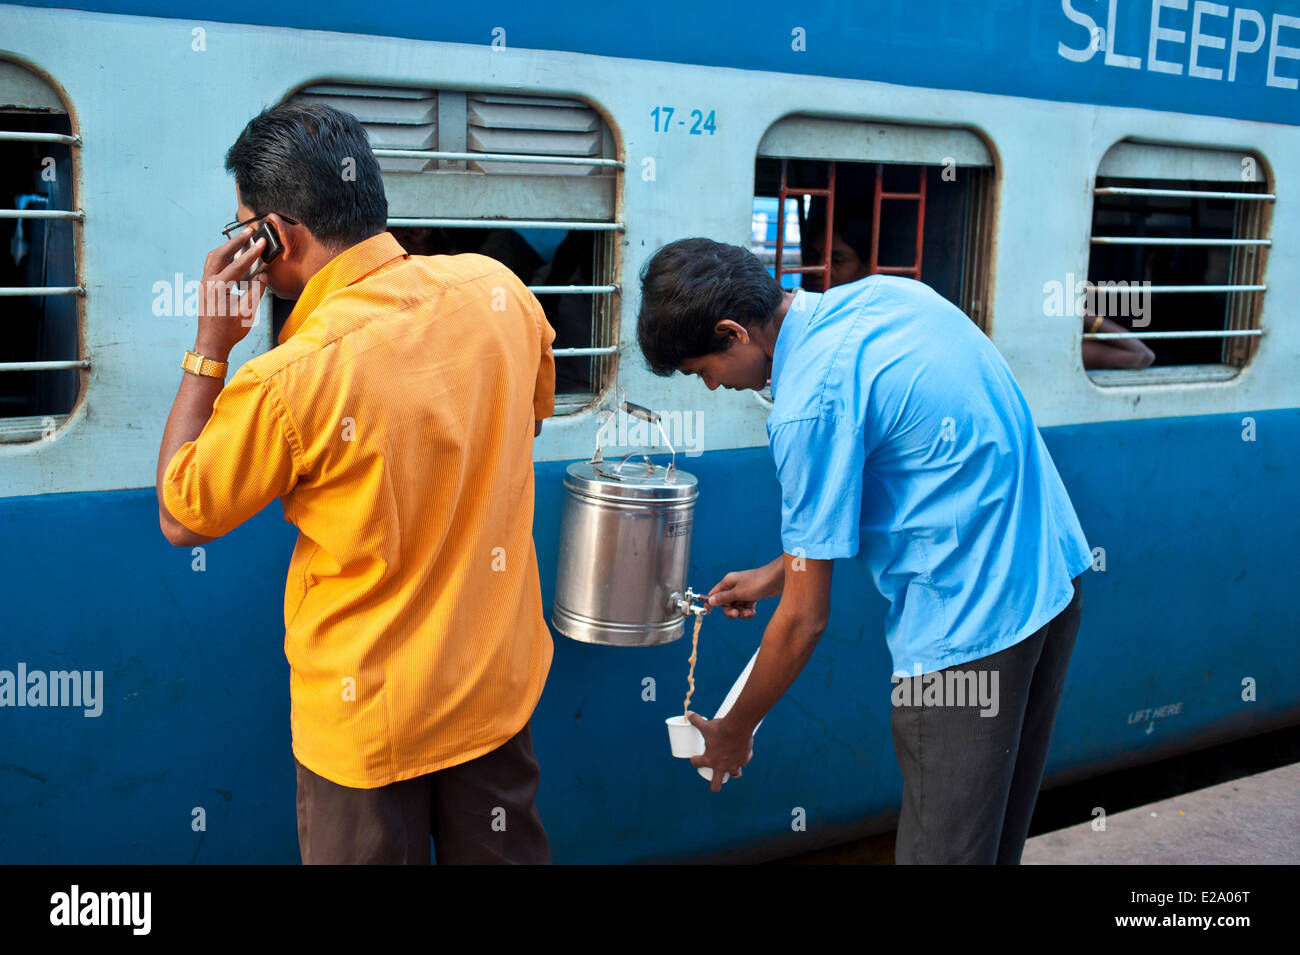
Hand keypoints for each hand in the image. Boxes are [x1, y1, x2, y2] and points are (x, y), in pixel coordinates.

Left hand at [194, 227, 268, 359]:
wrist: (211, 344)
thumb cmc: (229, 331)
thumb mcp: (247, 312)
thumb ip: (255, 291)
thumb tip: (262, 275)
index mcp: (218, 288)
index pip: (237, 265)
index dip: (252, 253)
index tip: (262, 242)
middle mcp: (207, 282)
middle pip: (219, 254)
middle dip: (235, 242)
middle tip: (248, 231)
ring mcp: (204, 284)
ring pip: (213, 258)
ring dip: (227, 248)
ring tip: (241, 240)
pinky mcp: (205, 287)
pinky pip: (213, 266)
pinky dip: (224, 258)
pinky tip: (235, 258)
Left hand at [687, 713, 753, 792]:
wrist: (738, 726)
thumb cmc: (720, 728)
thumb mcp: (706, 725)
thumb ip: (696, 720)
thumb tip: (688, 714)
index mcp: (709, 759)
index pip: (697, 764)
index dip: (694, 761)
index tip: (695, 758)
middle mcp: (721, 766)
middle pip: (716, 784)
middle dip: (714, 785)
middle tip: (714, 779)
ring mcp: (734, 765)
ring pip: (734, 774)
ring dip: (732, 772)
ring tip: (731, 767)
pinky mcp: (744, 760)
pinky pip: (743, 763)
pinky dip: (742, 759)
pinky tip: (741, 755)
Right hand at [707, 560, 781, 618]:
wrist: (777, 579)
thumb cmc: (758, 582)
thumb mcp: (738, 593)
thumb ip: (724, 598)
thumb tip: (710, 601)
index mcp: (728, 582)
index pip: (714, 594)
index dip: (711, 603)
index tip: (708, 612)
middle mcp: (734, 586)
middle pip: (726, 603)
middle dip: (731, 611)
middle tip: (736, 613)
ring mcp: (744, 591)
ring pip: (737, 606)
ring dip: (741, 612)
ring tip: (749, 612)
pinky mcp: (753, 595)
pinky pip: (746, 606)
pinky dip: (748, 611)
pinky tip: (753, 611)